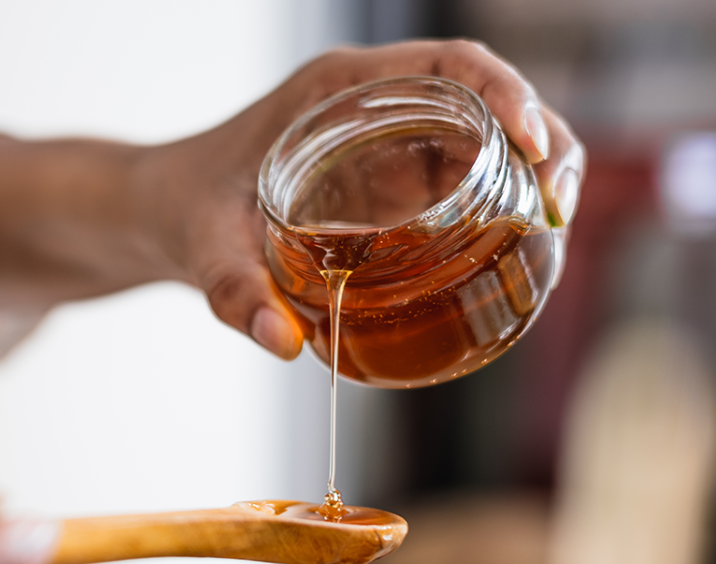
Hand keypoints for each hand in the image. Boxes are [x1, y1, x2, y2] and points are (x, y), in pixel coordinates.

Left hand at [138, 39, 585, 358]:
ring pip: (484, 142)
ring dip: (532, 178)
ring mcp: (385, 144)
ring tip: (551, 237)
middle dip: (542, 142)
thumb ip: (236, 292)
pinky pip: (461, 184)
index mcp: (336, 91)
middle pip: (487, 100)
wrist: (164, 213)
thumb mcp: (203, 248)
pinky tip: (512, 256)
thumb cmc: (183, 209)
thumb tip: (286, 343)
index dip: (506, 91)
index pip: (447, 63)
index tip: (532, 143)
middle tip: (558, 210)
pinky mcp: (388, 183)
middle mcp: (372, 106)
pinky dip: (498, 210)